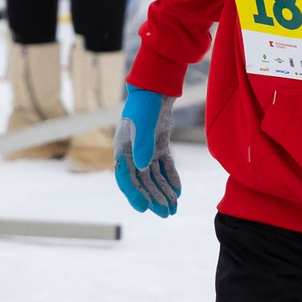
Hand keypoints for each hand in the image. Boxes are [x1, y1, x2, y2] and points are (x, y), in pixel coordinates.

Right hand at [113, 83, 177, 217]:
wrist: (156, 87)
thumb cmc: (146, 104)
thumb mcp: (144, 124)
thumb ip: (144, 145)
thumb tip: (143, 168)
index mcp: (123, 149)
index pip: (125, 178)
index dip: (134, 195)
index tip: (145, 208)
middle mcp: (133, 152)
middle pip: (142, 182)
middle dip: (154, 199)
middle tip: (166, 214)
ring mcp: (146, 149)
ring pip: (154, 176)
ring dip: (163, 192)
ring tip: (174, 208)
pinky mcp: (158, 145)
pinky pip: (164, 166)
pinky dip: (170, 178)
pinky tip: (177, 191)